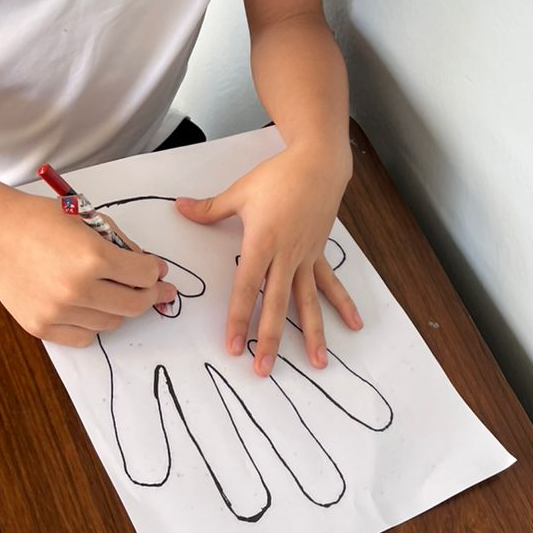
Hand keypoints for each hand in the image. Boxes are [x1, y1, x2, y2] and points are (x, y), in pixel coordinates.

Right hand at [0, 192, 176, 347]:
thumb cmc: (41, 220)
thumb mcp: (90, 220)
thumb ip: (123, 245)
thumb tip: (151, 269)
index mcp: (92, 257)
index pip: (144, 276)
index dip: (155, 272)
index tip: (155, 270)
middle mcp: (77, 289)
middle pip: (134, 304)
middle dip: (149, 295)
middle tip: (153, 290)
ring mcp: (58, 312)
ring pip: (112, 323)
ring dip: (120, 308)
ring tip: (113, 292)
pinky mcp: (42, 327)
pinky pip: (85, 337)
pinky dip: (94, 324)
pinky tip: (91, 306)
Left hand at [174, 141, 361, 374]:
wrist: (318, 163)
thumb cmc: (277, 176)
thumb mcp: (240, 191)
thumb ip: (209, 208)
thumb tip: (179, 209)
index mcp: (262, 242)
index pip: (246, 287)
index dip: (239, 317)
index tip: (234, 345)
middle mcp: (286, 255)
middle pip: (276, 303)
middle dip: (270, 338)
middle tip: (264, 369)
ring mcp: (306, 257)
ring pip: (308, 301)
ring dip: (313, 333)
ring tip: (317, 363)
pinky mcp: (320, 253)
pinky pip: (331, 284)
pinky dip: (342, 304)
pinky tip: (353, 326)